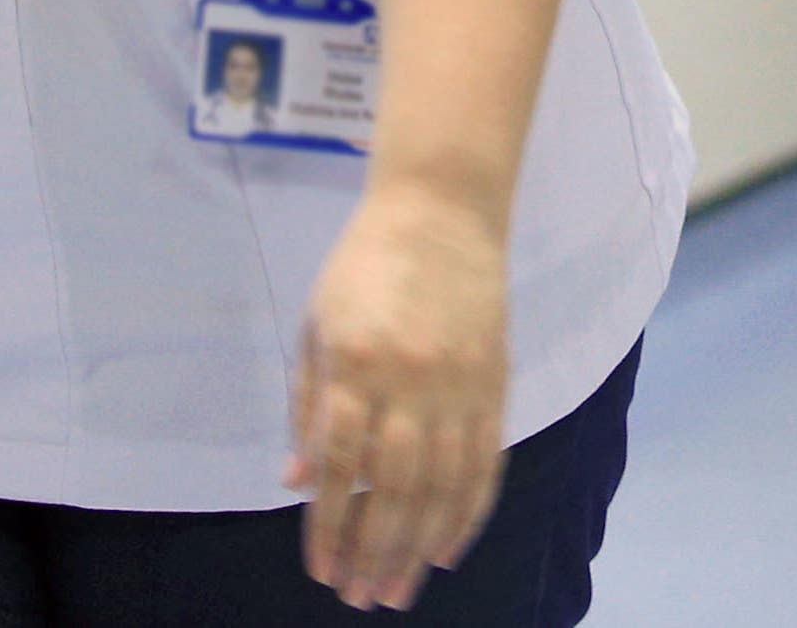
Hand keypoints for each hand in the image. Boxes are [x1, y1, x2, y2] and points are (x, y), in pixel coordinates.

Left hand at [290, 180, 509, 610]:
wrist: (442, 208)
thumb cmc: (364, 265)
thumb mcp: (317, 328)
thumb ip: (310, 407)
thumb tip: (301, 482)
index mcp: (357, 363)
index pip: (342, 466)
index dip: (329, 528)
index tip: (322, 573)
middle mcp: (412, 379)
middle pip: (396, 489)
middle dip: (376, 552)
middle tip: (363, 598)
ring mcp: (460, 382)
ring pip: (444, 485)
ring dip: (421, 546)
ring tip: (400, 589)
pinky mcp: (496, 381)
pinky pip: (485, 461)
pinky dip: (469, 512)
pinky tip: (448, 548)